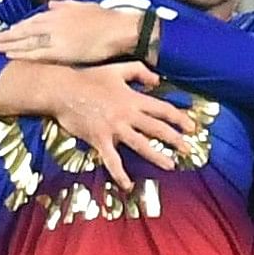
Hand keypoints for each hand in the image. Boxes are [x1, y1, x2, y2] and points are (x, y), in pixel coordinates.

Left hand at [0, 0, 149, 65]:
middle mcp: (52, 23)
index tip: (10, 30)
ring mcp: (54, 37)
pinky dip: (21, 54)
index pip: (33, 20)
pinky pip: (36, 53)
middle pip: (24, 30)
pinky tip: (9, 56)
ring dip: (9, 44)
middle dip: (8, 35)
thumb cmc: (107, 19)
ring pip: (26, 41)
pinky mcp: (60, 51)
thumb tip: (52, 3)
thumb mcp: (85, 5)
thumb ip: (66, 5)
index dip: (20, 26)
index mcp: (58, 12)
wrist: (120, 29)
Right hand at [37, 62, 191, 185]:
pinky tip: (128, 185)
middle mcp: (127, 115)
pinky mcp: (99, 139)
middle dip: (175, 140)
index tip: (192, 128)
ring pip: (141, 145)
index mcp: (133, 99)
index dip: (179, 119)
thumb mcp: (117, 69)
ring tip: (170, 166)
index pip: (163, 110)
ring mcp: (114, 128)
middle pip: (157, 129)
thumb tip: (158, 81)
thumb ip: (139, 72)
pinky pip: (112, 160)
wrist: (61, 90)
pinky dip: (120, 174)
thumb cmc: (88, 78)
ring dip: (157, 156)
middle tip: (188, 149)